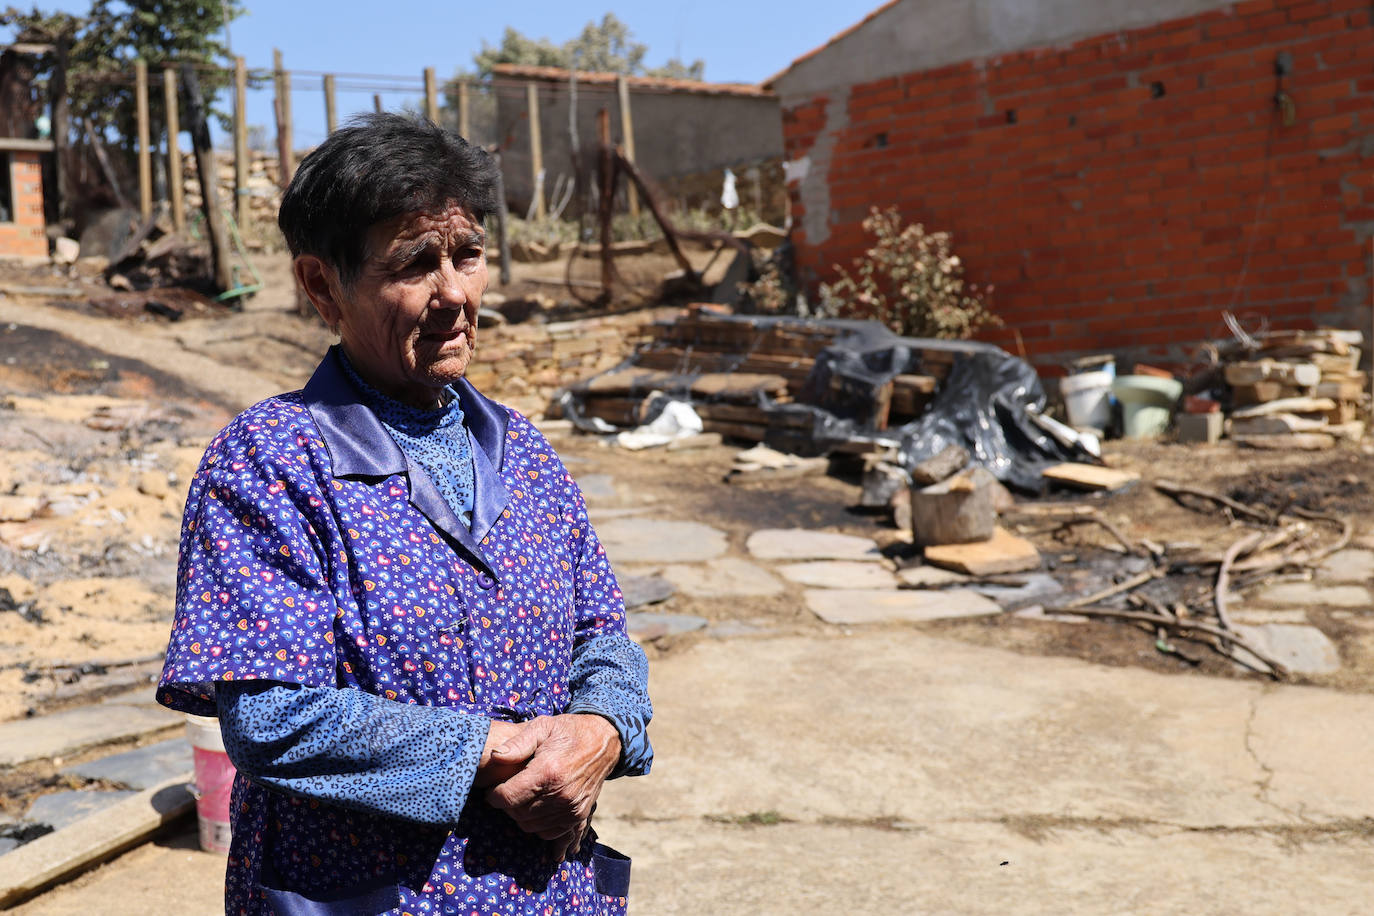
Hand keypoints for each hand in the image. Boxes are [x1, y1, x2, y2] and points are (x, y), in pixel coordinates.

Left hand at [483, 714, 620, 860]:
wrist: (604, 741)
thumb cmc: (568, 731)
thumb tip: (494, 756)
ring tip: (520, 798)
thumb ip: (517, 743)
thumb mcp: (542, 726)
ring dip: (519, 815)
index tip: (491, 789)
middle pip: (517, 813)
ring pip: (530, 825)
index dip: (493, 795)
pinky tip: (535, 808)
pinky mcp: (578, 815)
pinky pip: (548, 832)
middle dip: (506, 804)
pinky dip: (536, 825)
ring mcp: (571, 808)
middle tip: (506, 791)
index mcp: (548, 771)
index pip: (507, 797)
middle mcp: (560, 794)